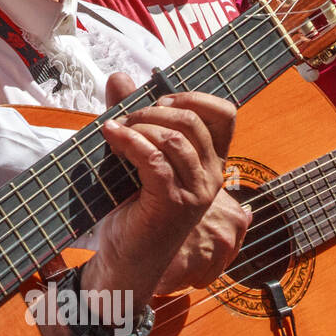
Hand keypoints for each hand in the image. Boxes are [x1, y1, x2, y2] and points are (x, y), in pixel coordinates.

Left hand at [93, 84, 240, 299]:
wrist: (124, 259)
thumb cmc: (130, 208)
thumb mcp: (132, 155)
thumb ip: (130, 116)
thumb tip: (119, 77)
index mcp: (210, 161)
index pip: (224, 113)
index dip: (193, 96)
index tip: (157, 101)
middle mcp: (211, 175)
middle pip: (193, 120)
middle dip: (153, 109)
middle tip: (124, 119)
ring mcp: (195, 192)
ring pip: (175, 138)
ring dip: (138, 125)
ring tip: (115, 132)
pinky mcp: (173, 204)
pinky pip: (155, 160)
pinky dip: (129, 141)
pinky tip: (110, 136)